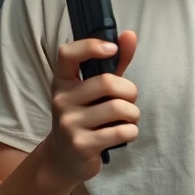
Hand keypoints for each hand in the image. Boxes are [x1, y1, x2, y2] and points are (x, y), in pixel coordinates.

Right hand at [46, 32, 139, 185]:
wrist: (64, 159)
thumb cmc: (87, 116)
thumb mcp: (96, 89)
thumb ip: (115, 63)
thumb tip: (130, 35)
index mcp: (62, 81)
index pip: (67, 53)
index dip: (91, 46)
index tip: (112, 48)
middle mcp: (61, 100)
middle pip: (107, 82)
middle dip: (129, 91)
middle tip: (128, 100)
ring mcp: (69, 124)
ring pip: (119, 107)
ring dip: (133, 113)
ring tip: (127, 119)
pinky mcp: (82, 145)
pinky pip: (122, 131)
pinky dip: (132, 131)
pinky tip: (124, 133)